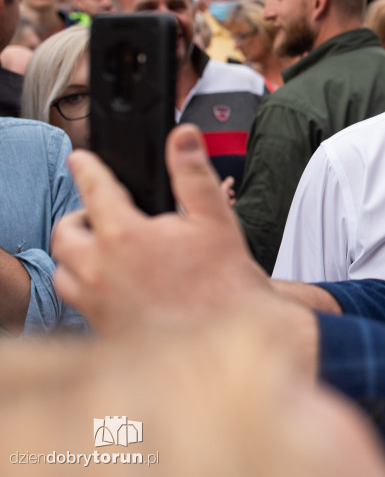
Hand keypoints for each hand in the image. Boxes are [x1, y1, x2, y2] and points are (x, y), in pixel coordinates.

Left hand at [52, 125, 276, 335]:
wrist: (228, 341)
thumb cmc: (226, 285)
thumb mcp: (217, 218)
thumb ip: (193, 174)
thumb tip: (184, 136)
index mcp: (125, 237)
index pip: (95, 191)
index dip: (88, 169)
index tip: (81, 160)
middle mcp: (101, 270)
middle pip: (65, 234)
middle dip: (78, 218)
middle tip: (99, 214)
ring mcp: (98, 303)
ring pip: (64, 271)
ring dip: (76, 256)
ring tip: (101, 251)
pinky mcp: (102, 329)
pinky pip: (77, 302)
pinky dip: (86, 287)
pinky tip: (114, 285)